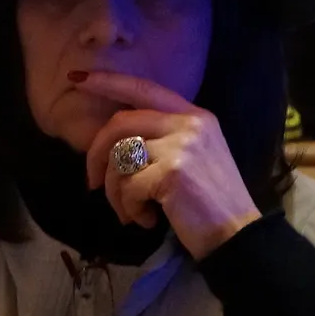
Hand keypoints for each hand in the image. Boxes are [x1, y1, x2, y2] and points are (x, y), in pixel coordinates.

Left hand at [77, 71, 261, 259]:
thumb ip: (162, 139)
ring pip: (119, 158)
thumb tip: (113, 142)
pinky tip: (148, 220)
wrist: (237, 235)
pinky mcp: (172, 173)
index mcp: (194, 115)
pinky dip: (130, 209)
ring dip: (115, 192)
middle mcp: (189, 123)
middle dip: (95, 154)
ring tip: (130, 211)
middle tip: (91, 183)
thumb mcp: (193, 158)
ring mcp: (181, 146)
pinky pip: (128, 187)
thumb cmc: (210, 203)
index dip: (108, 82)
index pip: (144, 88)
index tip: (77, 79)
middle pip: (120, 123)